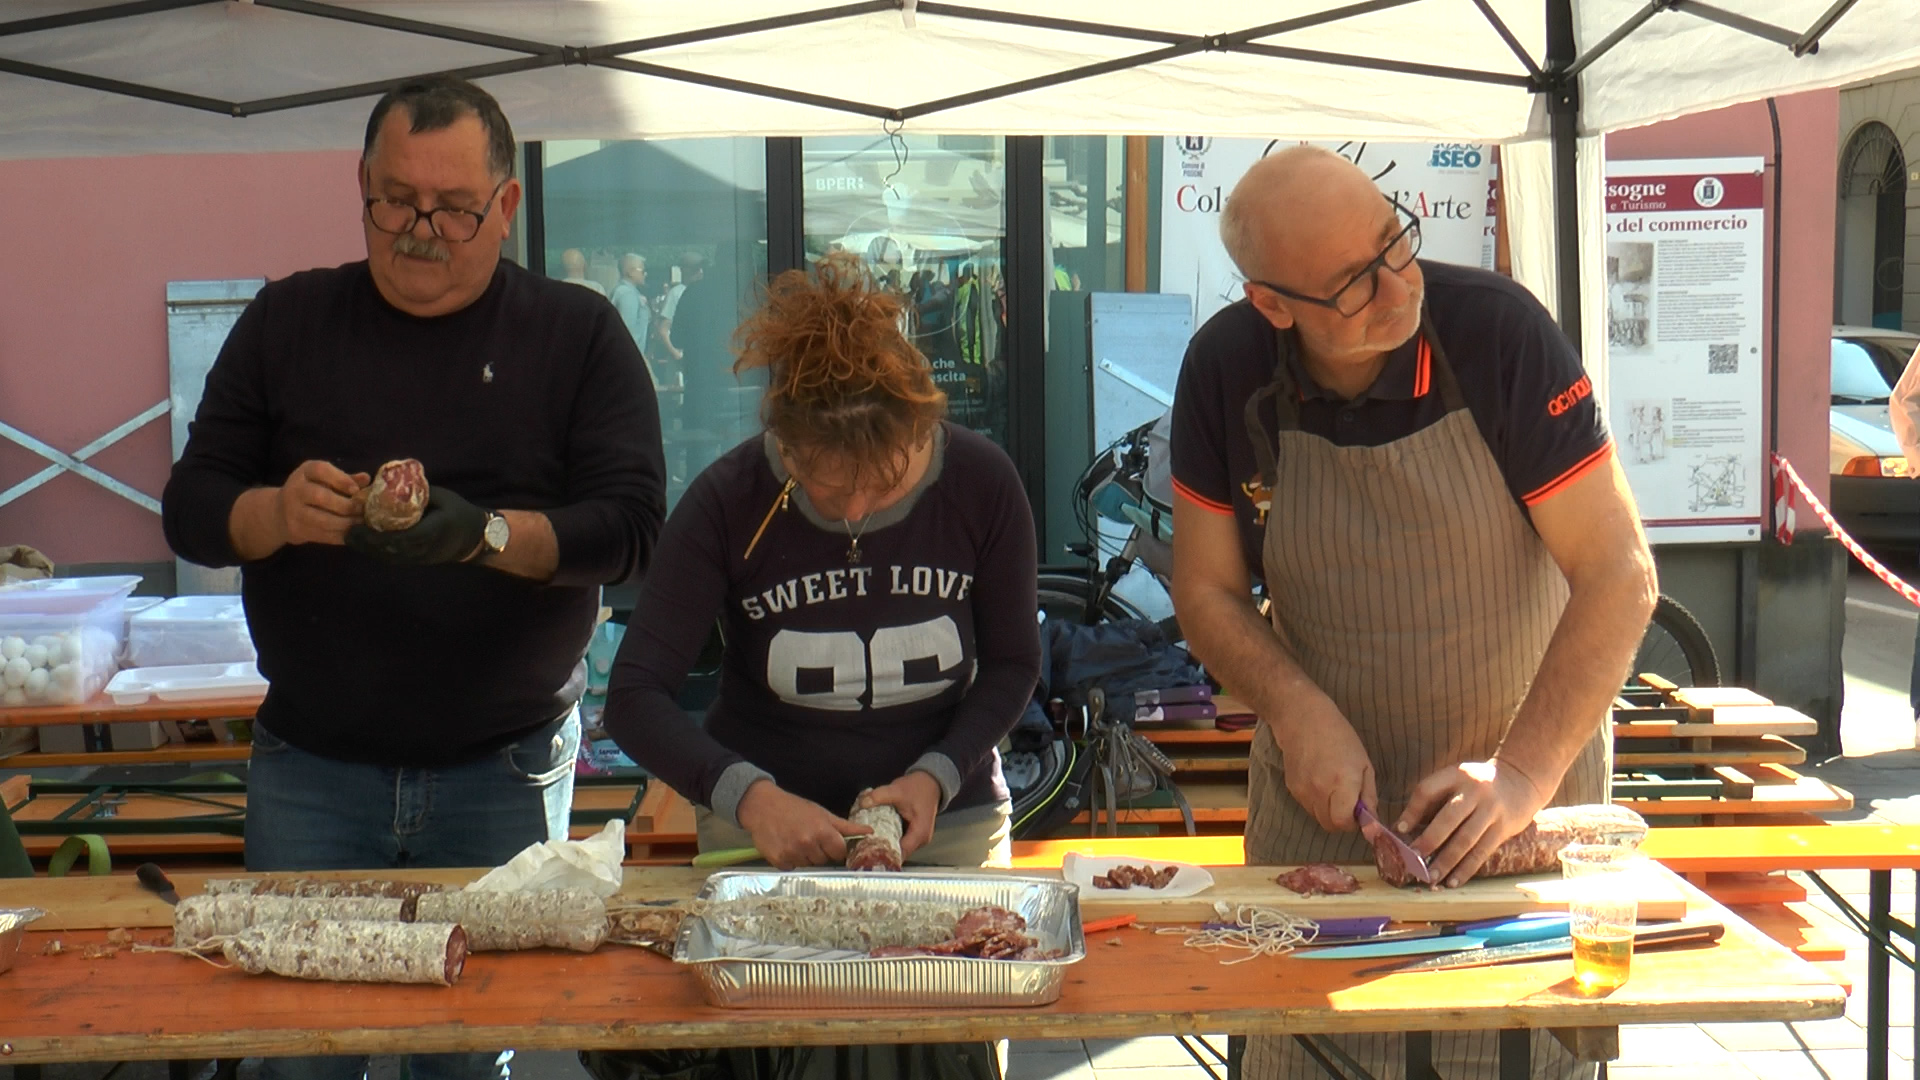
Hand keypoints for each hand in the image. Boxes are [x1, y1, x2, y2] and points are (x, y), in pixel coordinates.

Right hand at [277, 461, 369, 546]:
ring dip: (345, 524)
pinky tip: (352, 534)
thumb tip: (366, 479)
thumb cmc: (312, 490)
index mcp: (306, 472)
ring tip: (360, 524)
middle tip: (362, 510)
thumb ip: (346, 479)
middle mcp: (296, 490)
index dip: (341, 479)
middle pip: (320, 496)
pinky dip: (340, 536)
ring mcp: (294, 512)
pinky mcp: (296, 530)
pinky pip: (322, 535)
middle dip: (345, 505)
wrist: (281, 513)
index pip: (321, 470)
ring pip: (321, 520)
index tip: (356, 490)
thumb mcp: (325, 479)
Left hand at [345, 487, 487, 565]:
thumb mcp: (442, 497)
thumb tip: (391, 484)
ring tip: (352, 539)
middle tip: (348, 533)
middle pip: (391, 551)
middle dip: (367, 544)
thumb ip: (418, 494)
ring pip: (391, 557)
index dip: (378, 535)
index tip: (360, 527)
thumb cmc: (460, 513)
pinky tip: (365, 544)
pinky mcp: (418, 561)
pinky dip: (378, 552)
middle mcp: (425, 548)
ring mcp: (421, 558)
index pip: (402, 537)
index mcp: (434, 530)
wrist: (475, 538)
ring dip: (370, 550)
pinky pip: (395, 558)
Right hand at [737, 781, 870, 869]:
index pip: (839, 853)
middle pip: (824, 860)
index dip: (835, 848)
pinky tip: (785, 846)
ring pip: (808, 865)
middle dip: (819, 851)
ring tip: (795, 840)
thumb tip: (870, 831)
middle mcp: (808, 844)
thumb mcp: (822, 813)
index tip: (827, 842)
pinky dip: (790, 860)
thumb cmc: (795, 808)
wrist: (762, 806)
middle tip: (808, 837)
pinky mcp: (778, 861)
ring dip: (804, 856)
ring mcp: (793, 854)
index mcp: (823, 831)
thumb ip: (846, 826)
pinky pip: (792, 868)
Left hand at [856, 771, 941, 856]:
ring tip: (867, 843)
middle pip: (899, 853)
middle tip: (863, 847)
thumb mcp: (897, 790)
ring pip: (899, 848)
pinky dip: (889, 839)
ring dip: (885, 845)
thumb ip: (880, 796)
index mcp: (920, 833)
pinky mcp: (914, 835)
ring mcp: (918, 839)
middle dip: (881, 850)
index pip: (900, 853)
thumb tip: (863, 803)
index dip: (884, 854)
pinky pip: (900, 842)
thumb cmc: (917, 788)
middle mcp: (921, 841)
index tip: (867, 852)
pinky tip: (876, 835)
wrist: (930, 782)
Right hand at [1269, 693, 1377, 832]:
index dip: (1353, 823)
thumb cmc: (1340, 736)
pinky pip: (1308, 806)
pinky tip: (1320, 783)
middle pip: (1330, 825)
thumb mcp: (1364, 763)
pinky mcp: (1292, 788)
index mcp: (1342, 782)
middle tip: (1348, 804)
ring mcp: (1302, 790)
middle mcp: (1319, 790)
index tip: (1358, 813)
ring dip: (1328, 812)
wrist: (1302, 719)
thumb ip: (1369, 795)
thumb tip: (1371, 820)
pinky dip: (1317, 803)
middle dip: (1342, 820)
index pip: (1343, 822)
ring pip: (1317, 818)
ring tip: (1333, 791)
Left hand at [1401, 759, 1551, 886]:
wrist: (1521, 780)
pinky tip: (1453, 881)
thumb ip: (1434, 798)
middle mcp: (1474, 791)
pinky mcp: (1504, 828)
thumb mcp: (1456, 779)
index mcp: (1456, 775)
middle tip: (1413, 859)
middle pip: (1448, 817)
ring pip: (1465, 839)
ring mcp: (1491, 810)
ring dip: (1446, 861)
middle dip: (1429, 840)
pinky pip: (1482, 852)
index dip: (1412, 810)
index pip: (1427, 790)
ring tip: (1431, 877)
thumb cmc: (1477, 785)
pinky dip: (1466, 868)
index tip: (1399, 830)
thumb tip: (1405, 828)